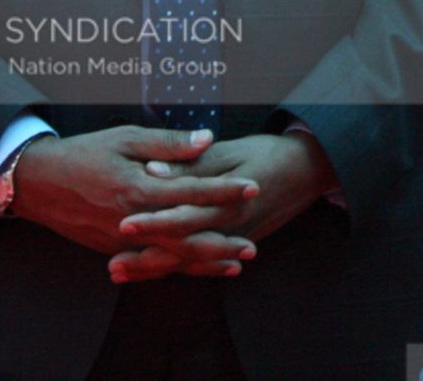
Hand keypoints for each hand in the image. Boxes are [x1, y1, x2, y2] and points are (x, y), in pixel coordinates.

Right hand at [11, 127, 256, 268]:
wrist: (37, 183)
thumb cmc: (84, 154)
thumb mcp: (125, 138)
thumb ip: (167, 143)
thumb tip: (207, 139)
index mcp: (138, 189)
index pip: (191, 192)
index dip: (224, 191)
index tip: (253, 188)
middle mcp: (131, 221)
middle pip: (185, 237)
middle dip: (221, 242)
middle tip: (253, 246)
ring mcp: (120, 241)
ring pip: (169, 257)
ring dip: (204, 262)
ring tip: (236, 263)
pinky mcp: (111, 249)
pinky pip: (150, 263)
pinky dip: (176, 267)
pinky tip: (198, 268)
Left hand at [107, 131, 338, 283]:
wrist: (310, 169)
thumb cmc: (270, 153)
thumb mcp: (233, 150)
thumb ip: (194, 163)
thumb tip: (155, 169)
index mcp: (227, 203)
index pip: (183, 217)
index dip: (153, 223)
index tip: (123, 225)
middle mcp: (229, 228)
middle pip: (181, 249)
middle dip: (145, 258)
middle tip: (112, 266)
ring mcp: (234, 239)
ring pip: (189, 260)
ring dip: (155, 267)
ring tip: (120, 272)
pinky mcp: (237, 241)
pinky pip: (203, 261)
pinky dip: (178, 268)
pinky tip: (156, 270)